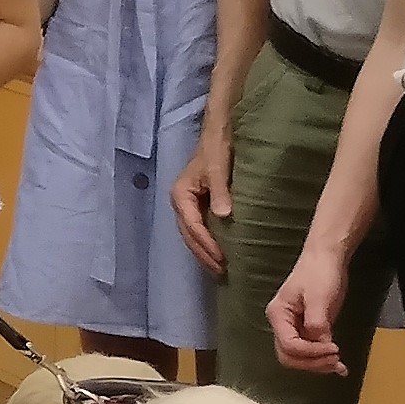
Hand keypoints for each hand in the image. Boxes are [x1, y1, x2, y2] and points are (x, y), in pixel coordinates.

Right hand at [171, 130, 231, 271]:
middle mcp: (180, 201)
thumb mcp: (217, 167)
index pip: (192, 227)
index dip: (207, 245)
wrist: (220, 131)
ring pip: (193, 234)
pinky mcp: (199, 202)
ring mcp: (188, 203)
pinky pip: (200, 228)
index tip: (223, 260)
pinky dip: (208, 242)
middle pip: (189, 235)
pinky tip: (220, 251)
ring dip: (205, 251)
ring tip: (221, 268)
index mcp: (181, 195)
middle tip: (223, 272)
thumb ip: (220, 191)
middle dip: (204, 255)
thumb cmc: (217, 147)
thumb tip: (223, 216)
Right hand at [266, 243, 352, 375]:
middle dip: (312, 363)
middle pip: (289, 356)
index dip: (312, 352)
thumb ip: (317, 322)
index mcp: (278, 315)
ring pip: (299, 357)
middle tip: (336, 361)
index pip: (289, 345)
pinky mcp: (307, 328)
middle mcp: (282, 324)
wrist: (326, 258)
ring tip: (340, 365)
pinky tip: (339, 366)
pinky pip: (311, 351)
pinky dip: (323, 360)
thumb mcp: (318, 297)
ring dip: (318, 364)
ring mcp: (294, 328)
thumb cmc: (320, 273)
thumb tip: (322, 344)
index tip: (335, 348)